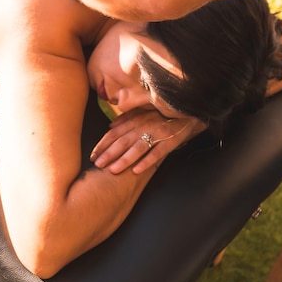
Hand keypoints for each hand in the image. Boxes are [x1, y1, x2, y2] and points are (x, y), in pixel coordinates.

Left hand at [90, 108, 204, 173]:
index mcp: (136, 118)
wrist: (188, 111)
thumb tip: (109, 126)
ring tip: (113, 170)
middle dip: (109, 153)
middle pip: (123, 141)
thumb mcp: (144, 112)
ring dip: (124, 159)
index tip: (93, 155)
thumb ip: (127, 119)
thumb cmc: (163, 113)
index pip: (115, 132)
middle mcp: (144, 125)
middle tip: (98, 165)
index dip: (103, 144)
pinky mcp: (170, 141)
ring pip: (138, 148)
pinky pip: (157, 153)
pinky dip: (146, 162)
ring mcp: (157, 133)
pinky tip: (136, 171)